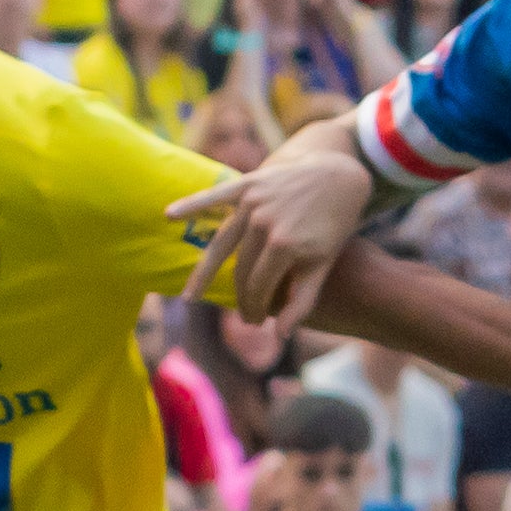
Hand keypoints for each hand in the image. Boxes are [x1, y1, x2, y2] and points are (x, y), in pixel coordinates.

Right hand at [172, 145, 375, 325]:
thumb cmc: (335, 224)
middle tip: (244, 316)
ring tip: (190, 297)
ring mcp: (253, 201)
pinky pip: (215, 196)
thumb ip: (302, 301)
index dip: (256, 308)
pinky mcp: (248, 183)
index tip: (257, 322)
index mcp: (283, 245)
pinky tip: (169, 215)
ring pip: (223, 244)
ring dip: (206, 273)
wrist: (341, 175)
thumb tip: (279, 334)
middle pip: (240, 269)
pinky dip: (192, 204)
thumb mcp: (324, 264)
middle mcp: (263, 222)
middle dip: (241, 296)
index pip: (258, 286)